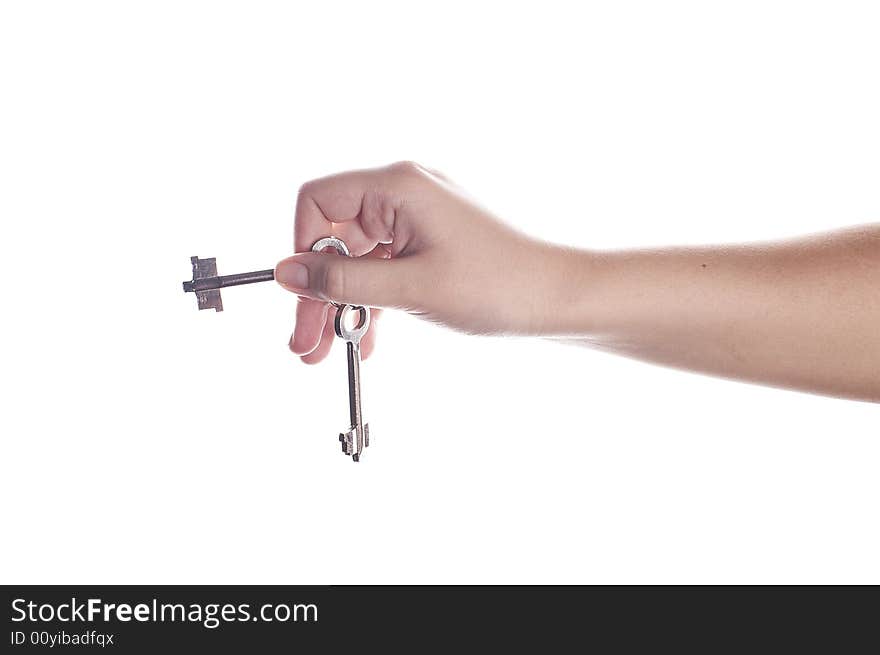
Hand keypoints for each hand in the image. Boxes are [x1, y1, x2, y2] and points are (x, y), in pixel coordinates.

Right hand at [275, 162, 566, 363]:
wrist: (555, 299)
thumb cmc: (498, 285)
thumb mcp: (411, 288)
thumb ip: (343, 280)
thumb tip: (286, 272)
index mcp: (398, 188)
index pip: (317, 201)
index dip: (302, 248)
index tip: (305, 295)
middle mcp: (402, 196)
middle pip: (332, 238)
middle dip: (317, 293)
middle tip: (305, 344)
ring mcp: (414, 221)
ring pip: (354, 260)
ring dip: (339, 305)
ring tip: (327, 352)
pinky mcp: (424, 246)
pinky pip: (381, 271)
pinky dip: (369, 303)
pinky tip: (364, 340)